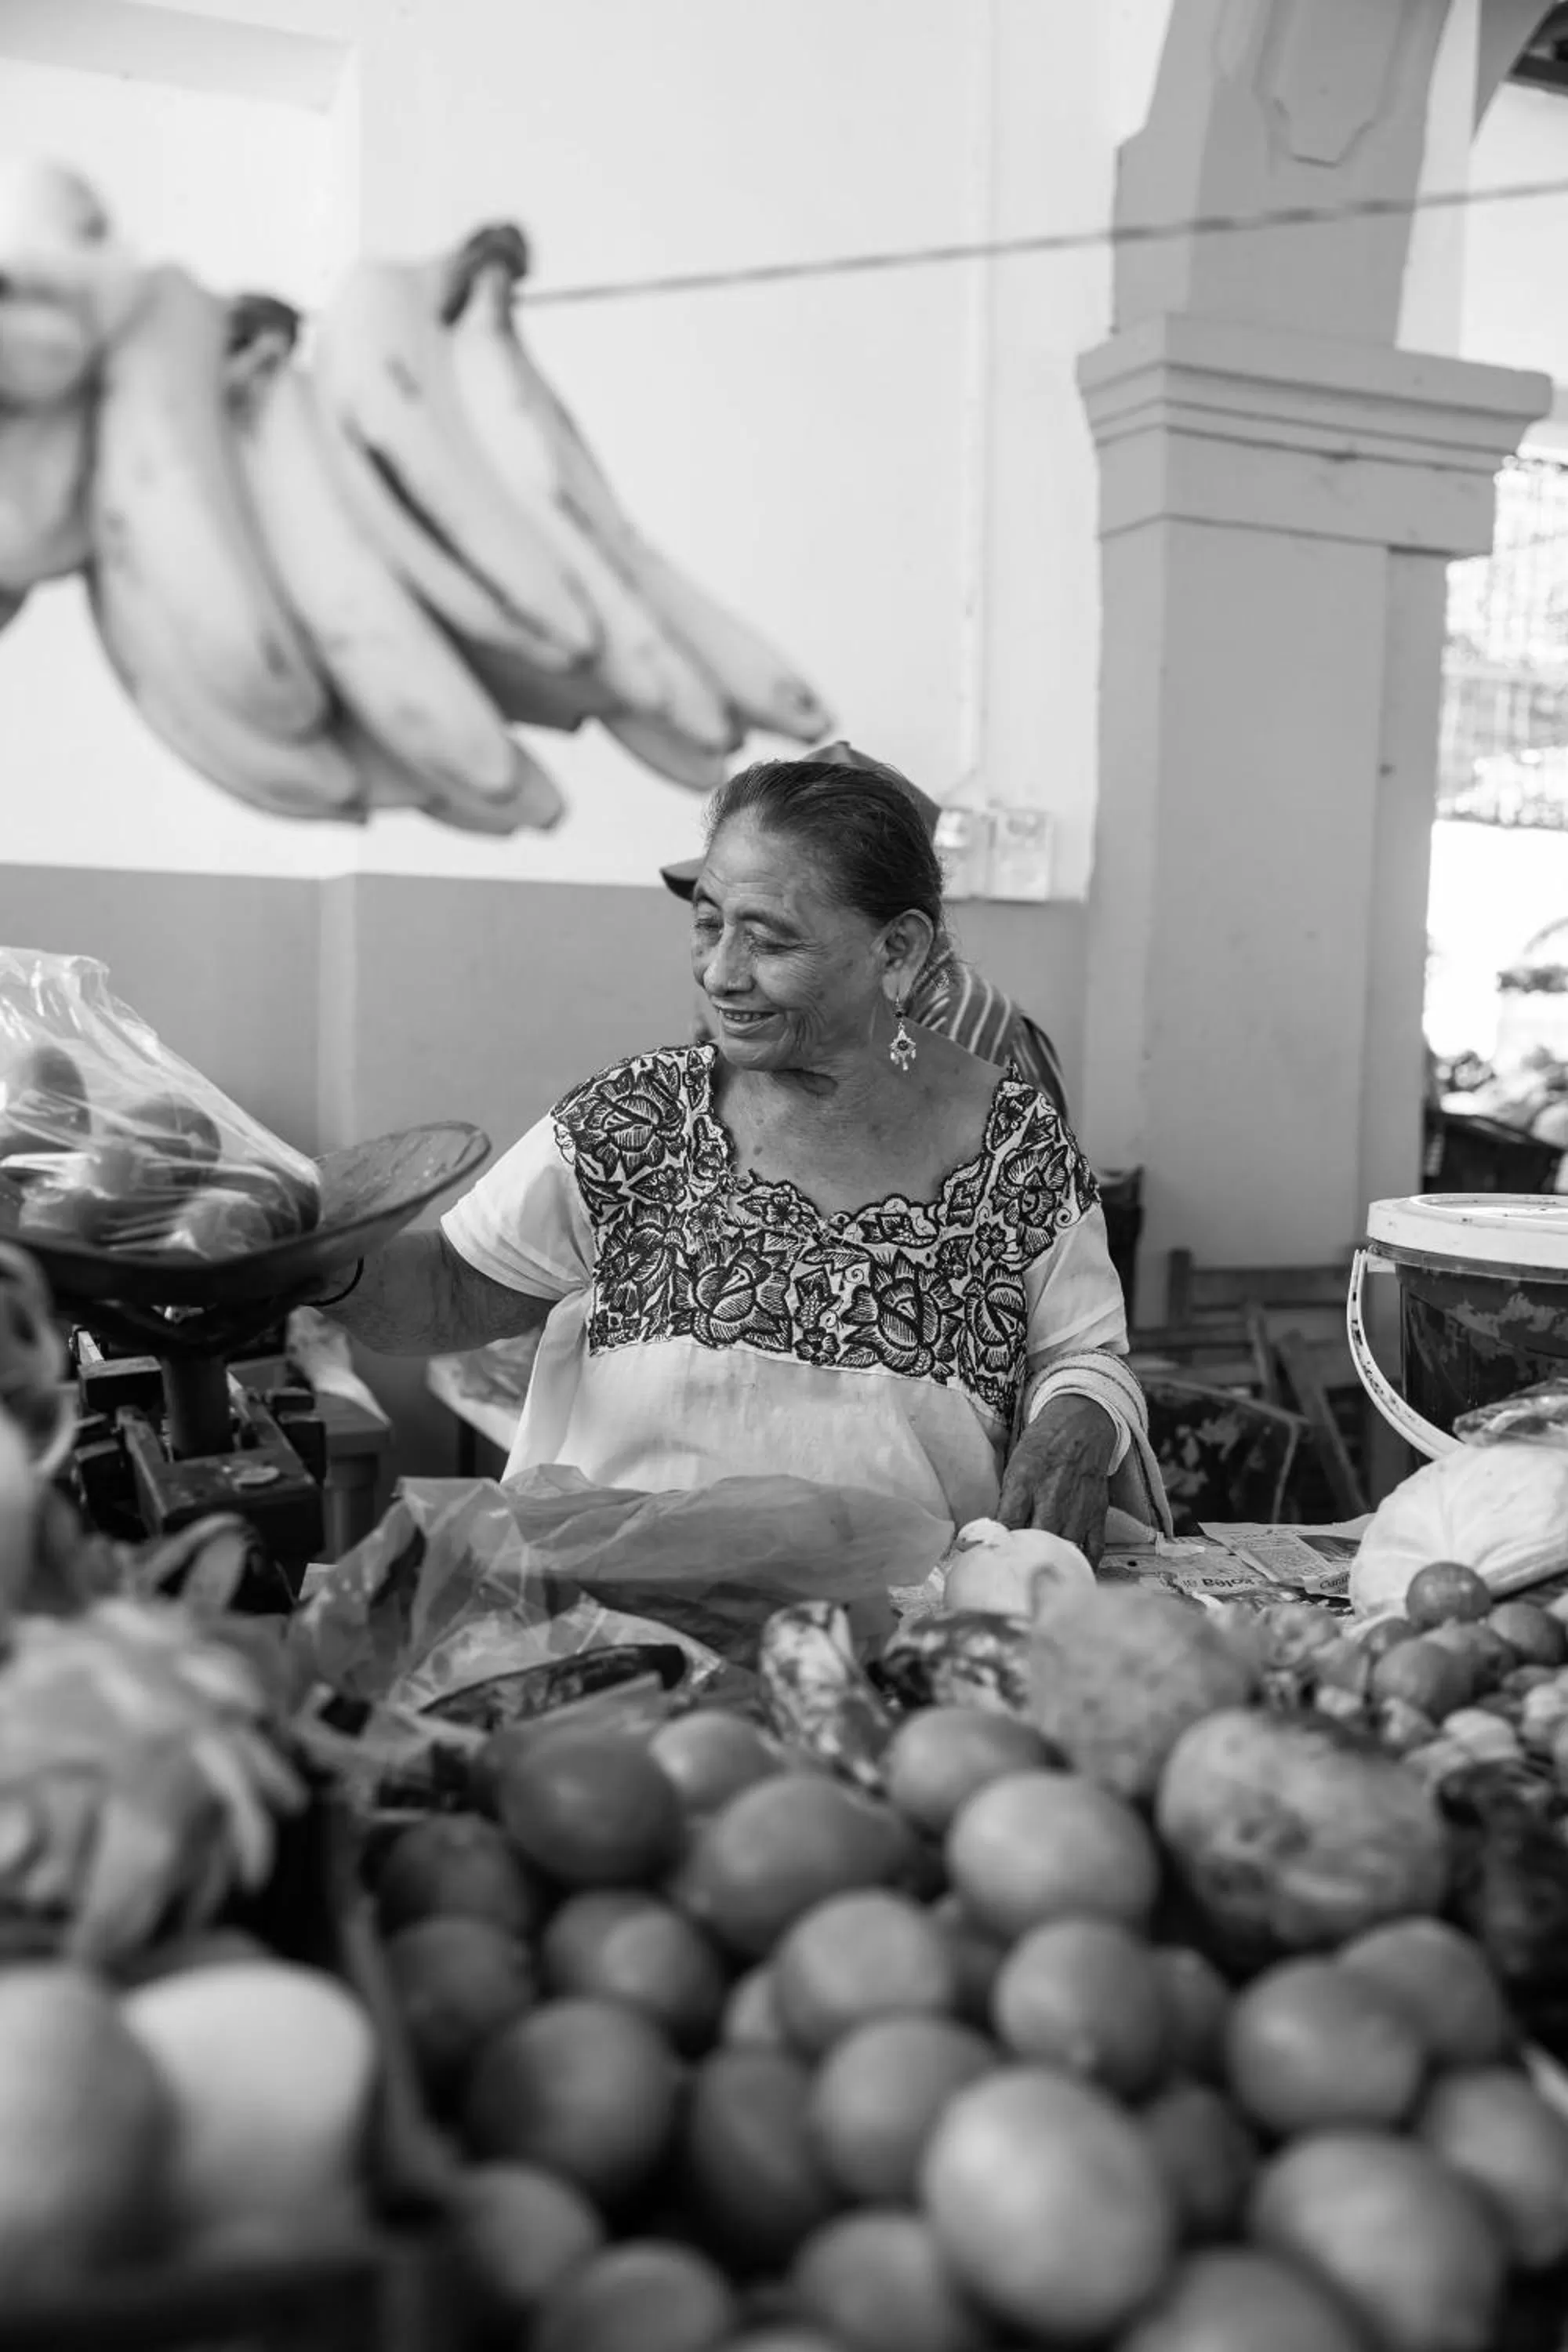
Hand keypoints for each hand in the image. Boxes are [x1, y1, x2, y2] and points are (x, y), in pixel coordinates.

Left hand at [997, 1394, 1115, 1565]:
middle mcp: (1051, 1497)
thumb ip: (1006, 1500)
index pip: (1006, 1522)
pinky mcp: (1096, 1514)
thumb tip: (990, 1533)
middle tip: (1013, 1573)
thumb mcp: (1015, 1465)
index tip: (987, 1559)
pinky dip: (1082, 1565)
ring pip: (1063, 1548)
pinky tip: (1071, 1574)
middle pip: (1036, 1539)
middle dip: (1023, 1558)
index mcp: (1025, 1480)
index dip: (996, 1544)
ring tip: (1039, 1577)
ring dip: (1051, 1564)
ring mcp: (1077, 1508)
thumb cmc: (1043, 1446)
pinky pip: (1092, 1549)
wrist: (1082, 1427)